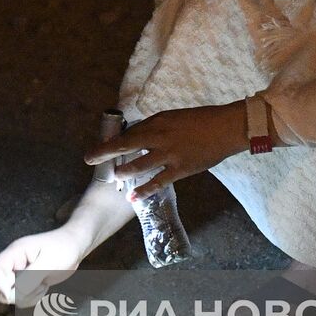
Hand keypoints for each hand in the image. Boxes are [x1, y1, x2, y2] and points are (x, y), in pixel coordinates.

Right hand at [0, 227, 86, 306]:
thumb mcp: (48, 263)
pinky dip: (32, 297)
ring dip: (27, 296)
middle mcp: (13, 263)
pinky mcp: (26, 282)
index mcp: (15, 252)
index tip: (10, 296)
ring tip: (43, 285)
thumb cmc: (63, 249)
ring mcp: (19, 273)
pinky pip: (21, 297)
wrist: (74, 247)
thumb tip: (13, 293)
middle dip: (17, 293)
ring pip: (11, 295)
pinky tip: (43, 287)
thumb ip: (30, 278)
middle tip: (37, 287)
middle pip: (0, 285)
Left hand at [84, 102, 247, 201]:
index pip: (127, 133)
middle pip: (125, 146)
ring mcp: (169, 155)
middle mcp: (159, 137)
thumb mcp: (173, 118)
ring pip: (138, 165)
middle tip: (90, 161)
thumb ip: (155, 129)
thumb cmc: (200, 120)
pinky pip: (158, 182)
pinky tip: (132, 197)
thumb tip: (137, 138)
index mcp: (157, 122)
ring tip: (114, 177)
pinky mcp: (180, 169)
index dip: (109, 143)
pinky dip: (143, 190)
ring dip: (123, 172)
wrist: (226, 128)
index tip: (95, 150)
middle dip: (105, 154)